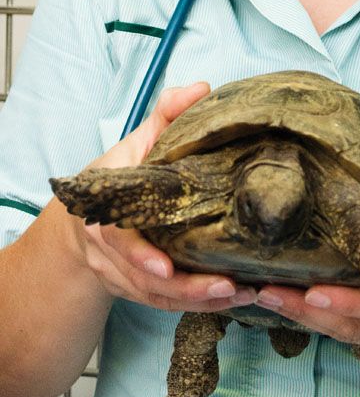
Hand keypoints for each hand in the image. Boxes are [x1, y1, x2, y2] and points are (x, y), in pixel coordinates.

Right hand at [70, 83, 257, 312]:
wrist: (84, 218)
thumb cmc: (118, 176)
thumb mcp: (137, 142)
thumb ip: (166, 115)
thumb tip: (202, 89)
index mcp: (107, 212)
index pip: (119, 239)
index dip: (141, 256)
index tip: (166, 268)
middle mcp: (110, 251)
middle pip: (145, 279)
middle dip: (186, 288)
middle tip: (226, 286)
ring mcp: (123, 274)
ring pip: (158, 299)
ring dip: (198, 301)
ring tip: (238, 295)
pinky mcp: (139, 289)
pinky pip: (166, 305)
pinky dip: (197, 307)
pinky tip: (230, 301)